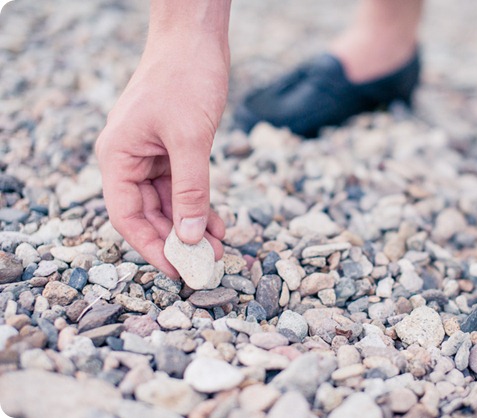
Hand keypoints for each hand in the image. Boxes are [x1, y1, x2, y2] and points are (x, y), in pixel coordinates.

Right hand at [96, 3, 229, 277]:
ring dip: (192, 225)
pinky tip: (218, 223)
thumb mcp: (189, 140)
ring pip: (170, 203)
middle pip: (150, 214)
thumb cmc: (184, 79)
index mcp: (119, 157)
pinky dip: (200, 205)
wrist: (195, 39)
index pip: (127, 216)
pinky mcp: (174, 148)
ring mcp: (152, 154)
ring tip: (218, 248)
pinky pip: (184, 186)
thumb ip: (190, 190)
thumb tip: (188, 236)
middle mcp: (130, 159)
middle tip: (207, 262)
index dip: (151, 247)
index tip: (177, 270)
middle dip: (178, 239)